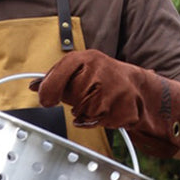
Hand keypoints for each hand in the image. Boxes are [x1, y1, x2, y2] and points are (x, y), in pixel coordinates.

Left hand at [30, 50, 179, 157]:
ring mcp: (111, 88)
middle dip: (73, 101)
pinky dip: (96, 121)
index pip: (60, 71)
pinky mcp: (119, 107)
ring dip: (86, 113)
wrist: (145, 92)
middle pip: (69, 95)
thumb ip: (59, 78)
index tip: (44, 99)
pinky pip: (94, 121)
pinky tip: (108, 111)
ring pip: (81, 110)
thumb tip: (34, 86)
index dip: (48, 87)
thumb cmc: (109, 82)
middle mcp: (99, 69)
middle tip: (88, 96)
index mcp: (87, 58)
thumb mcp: (84, 72)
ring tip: (101, 103)